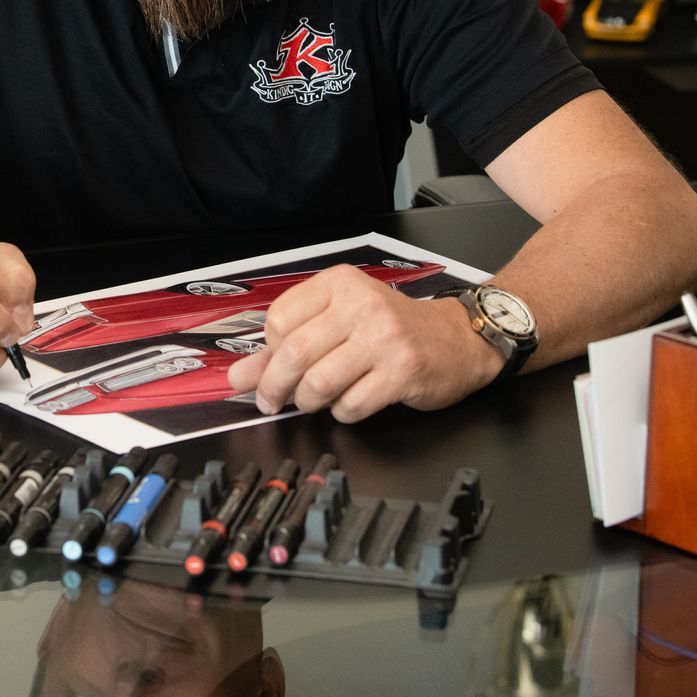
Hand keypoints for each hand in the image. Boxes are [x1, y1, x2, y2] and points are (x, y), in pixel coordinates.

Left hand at [224, 266, 501, 421]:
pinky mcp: (402, 372)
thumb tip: (237, 377)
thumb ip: (283, 348)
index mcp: (340, 284)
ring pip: (319, 383)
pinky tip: (351, 402)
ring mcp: (384, 339)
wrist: (459, 339)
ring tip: (316, 400)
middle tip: (272, 400)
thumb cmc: (392, 330)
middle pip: (294, 353)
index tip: (274, 362)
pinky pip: (352, 405)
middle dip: (275, 386)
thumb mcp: (338, 324)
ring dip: (309, 402)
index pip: (279, 318)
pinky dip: (342, 412)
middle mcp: (361, 305)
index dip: (270, 350)